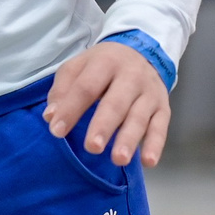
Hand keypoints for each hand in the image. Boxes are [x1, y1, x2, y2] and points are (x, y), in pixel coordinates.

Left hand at [44, 40, 171, 167]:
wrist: (142, 52)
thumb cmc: (102, 65)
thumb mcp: (79, 66)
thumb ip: (63, 89)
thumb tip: (51, 117)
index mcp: (105, 62)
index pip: (86, 87)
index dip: (71, 109)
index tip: (57, 131)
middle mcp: (131, 76)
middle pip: (116, 103)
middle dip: (104, 126)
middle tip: (92, 147)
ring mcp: (149, 93)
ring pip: (139, 117)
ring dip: (129, 139)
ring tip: (118, 160)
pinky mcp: (163, 108)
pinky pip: (161, 127)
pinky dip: (156, 145)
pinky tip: (148, 162)